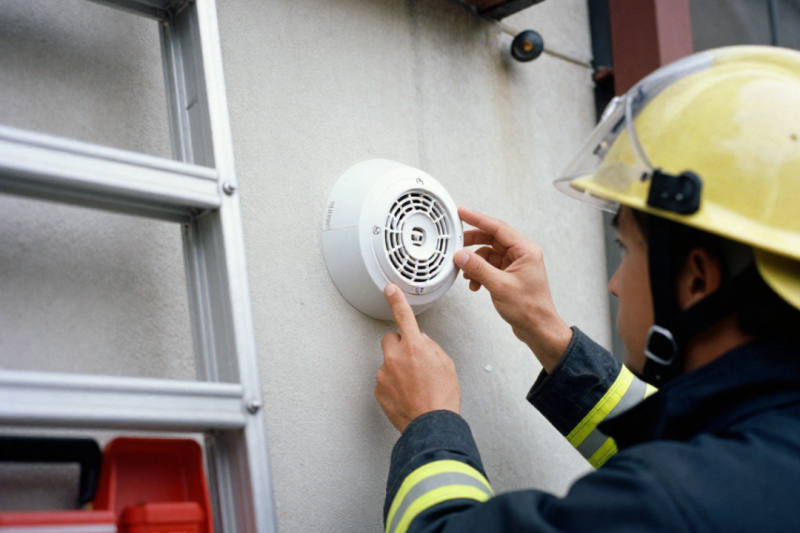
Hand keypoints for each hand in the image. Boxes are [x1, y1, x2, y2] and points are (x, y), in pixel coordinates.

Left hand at [375, 284, 460, 432]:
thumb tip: (423, 342)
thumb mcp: (447, 366)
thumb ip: (432, 348)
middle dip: (399, 345)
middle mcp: (396, 358)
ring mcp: (384, 374)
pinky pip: (384, 380)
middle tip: (412, 360)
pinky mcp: (378, 390)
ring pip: (388, 362)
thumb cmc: (442, 397)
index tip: (390, 289)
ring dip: (397, 368)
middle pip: (390, 339)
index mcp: (415, 347)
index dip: (396, 300)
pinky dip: (393, 385)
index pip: (403, 316)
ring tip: (413, 385)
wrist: (431, 425)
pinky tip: (406, 395)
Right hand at [455, 207, 572, 371]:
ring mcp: (515, 266)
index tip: (462, 213)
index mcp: (525, 250)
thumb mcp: (499, 286)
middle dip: (472, 244)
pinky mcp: (509, 276)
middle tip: (456, 244)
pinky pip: (489, 267)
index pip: (498, 228)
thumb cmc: (529, 308)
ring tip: (466, 273)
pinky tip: (474, 283)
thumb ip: (478, 268)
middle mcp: (522, 255)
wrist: (538, 329)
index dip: (478, 219)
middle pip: (492, 239)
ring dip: (475, 263)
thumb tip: (461, 255)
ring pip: (488, 255)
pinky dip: (479, 273)